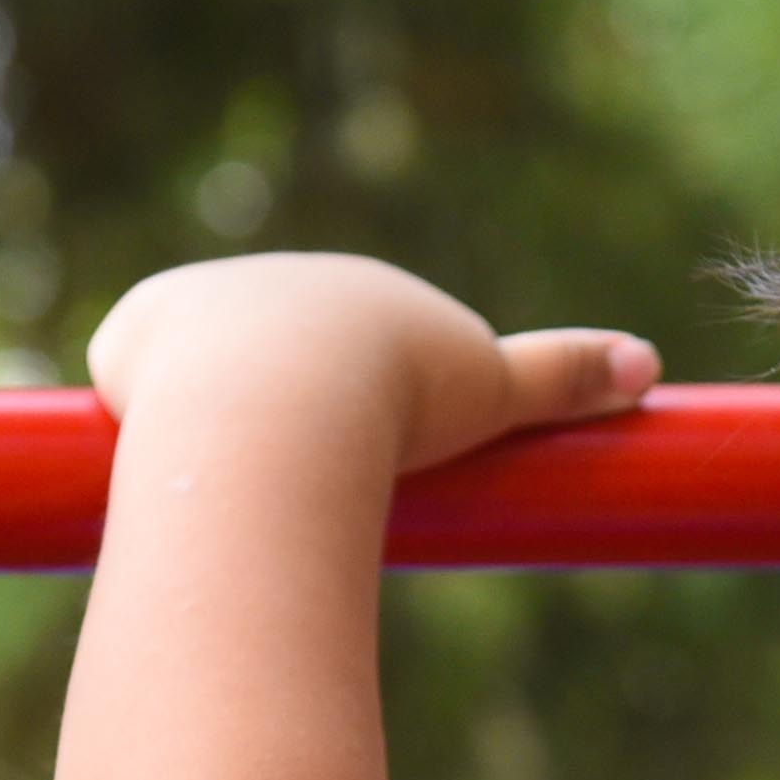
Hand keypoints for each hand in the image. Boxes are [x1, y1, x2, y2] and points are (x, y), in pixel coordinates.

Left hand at [87, 254, 658, 473]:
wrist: (286, 403)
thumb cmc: (396, 400)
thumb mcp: (494, 392)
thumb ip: (563, 378)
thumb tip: (648, 364)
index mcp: (347, 290)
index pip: (349, 355)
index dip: (357, 418)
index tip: (360, 472)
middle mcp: (268, 279)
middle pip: (271, 367)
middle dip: (282, 426)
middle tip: (301, 499)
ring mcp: (195, 306)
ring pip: (197, 379)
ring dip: (209, 429)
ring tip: (230, 497)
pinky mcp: (132, 334)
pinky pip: (131, 388)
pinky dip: (146, 427)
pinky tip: (166, 472)